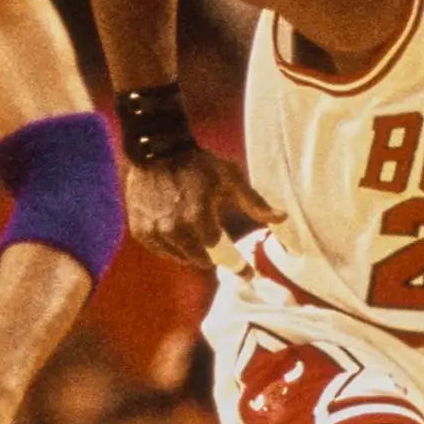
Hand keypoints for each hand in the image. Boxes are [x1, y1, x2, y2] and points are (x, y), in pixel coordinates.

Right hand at [125, 151, 274, 271]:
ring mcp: (155, 233)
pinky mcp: (141, 232)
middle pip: (202, 260)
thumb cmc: (197, 163)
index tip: (248, 274)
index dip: (238, 267)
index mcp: (199, 219)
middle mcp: (175, 231)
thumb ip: (254, 202)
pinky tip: (179, 231)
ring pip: (182, 258)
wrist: (155, 150)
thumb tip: (282, 217)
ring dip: (193, 251)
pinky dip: (173, 246)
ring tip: (198, 233)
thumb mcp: (230, 178)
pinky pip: (163, 251)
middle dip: (214, 254)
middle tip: (220, 243)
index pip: (223, 256)